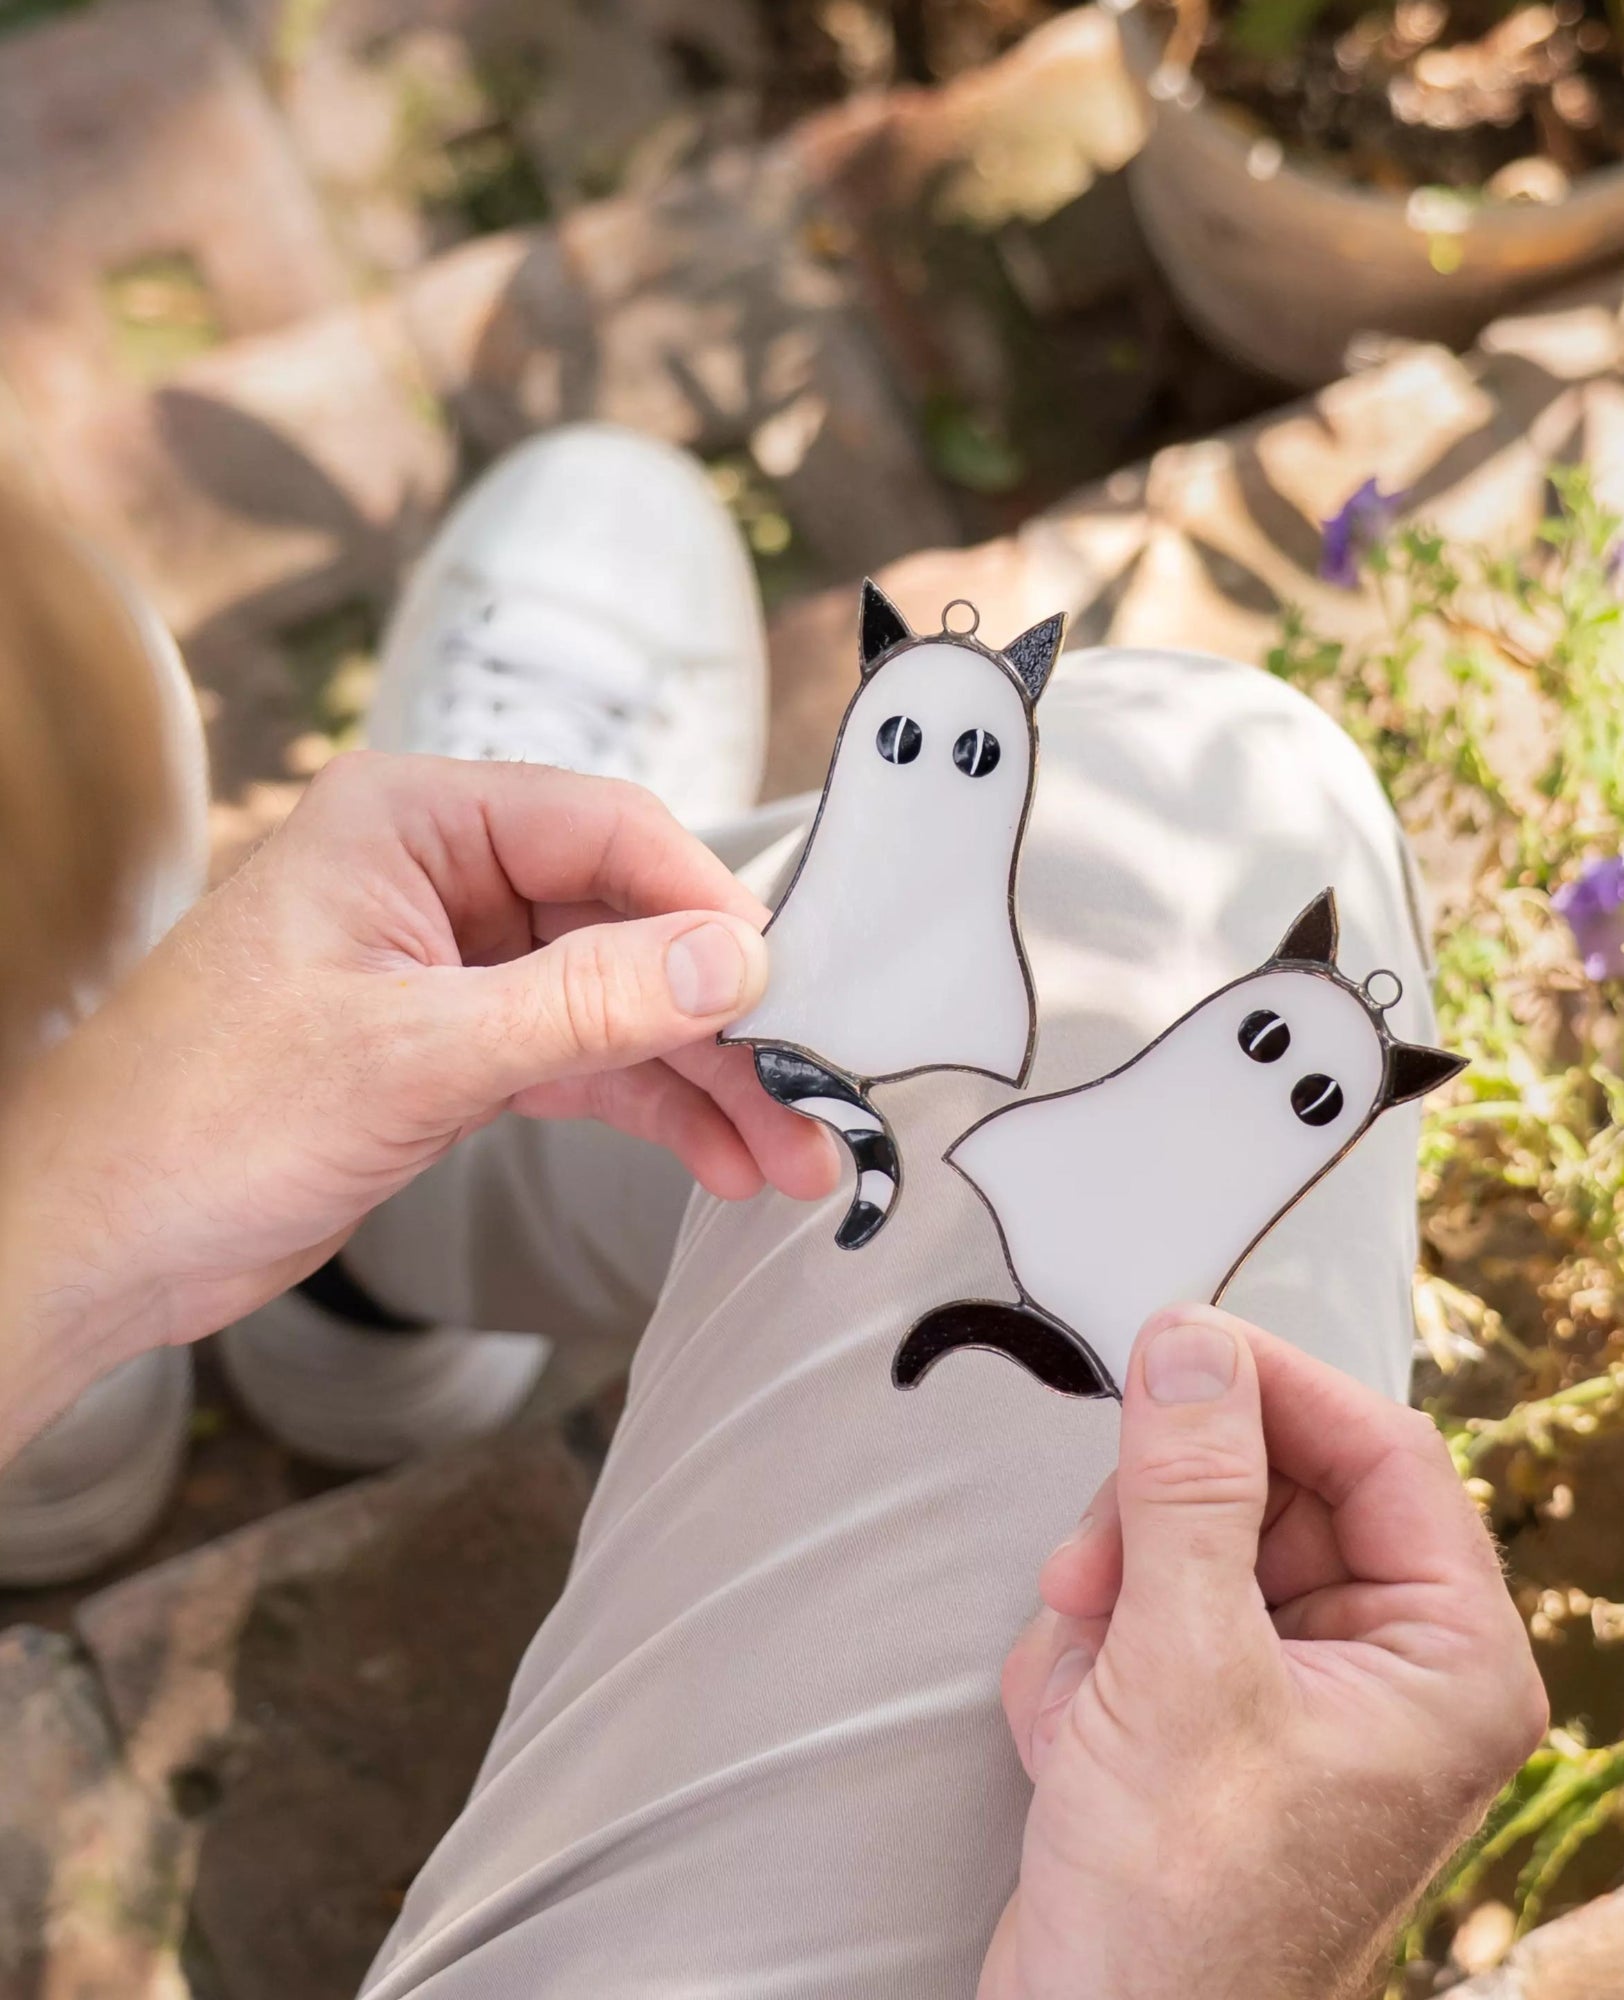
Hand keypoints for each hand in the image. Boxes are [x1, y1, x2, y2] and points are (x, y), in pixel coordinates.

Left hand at [0, 753, 835, 1448]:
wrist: (93, 1244)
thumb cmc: (199, 1121)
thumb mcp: (415, 1056)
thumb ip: (588, 1003)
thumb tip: (736, 959)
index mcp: (410, 824)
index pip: (604, 829)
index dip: (707, 904)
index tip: (787, 981)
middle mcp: (441, 878)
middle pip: (629, 923)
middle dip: (724, 1021)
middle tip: (813, 1093)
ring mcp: (454, 965)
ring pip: (619, 1003)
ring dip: (706, 1081)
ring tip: (793, 1156)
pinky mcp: (458, 1046)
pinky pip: (585, 1062)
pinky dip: (652, 1109)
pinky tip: (723, 1157)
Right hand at [985, 1306, 1545, 1999]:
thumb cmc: (1184, 1923)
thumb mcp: (1184, 1670)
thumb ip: (1188, 1488)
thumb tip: (1192, 1347)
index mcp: (1448, 1657)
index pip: (1378, 1450)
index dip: (1272, 1388)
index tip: (1175, 1350)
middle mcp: (1389, 1667)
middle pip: (1272, 1490)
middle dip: (1160, 1525)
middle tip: (1098, 1567)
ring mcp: (1298, 1693)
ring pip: (1193, 1546)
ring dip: (1112, 1605)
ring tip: (1087, 1696)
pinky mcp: (1217, 1716)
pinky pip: (1150, 1614)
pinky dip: (1093, 1660)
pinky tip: (1078, 1741)